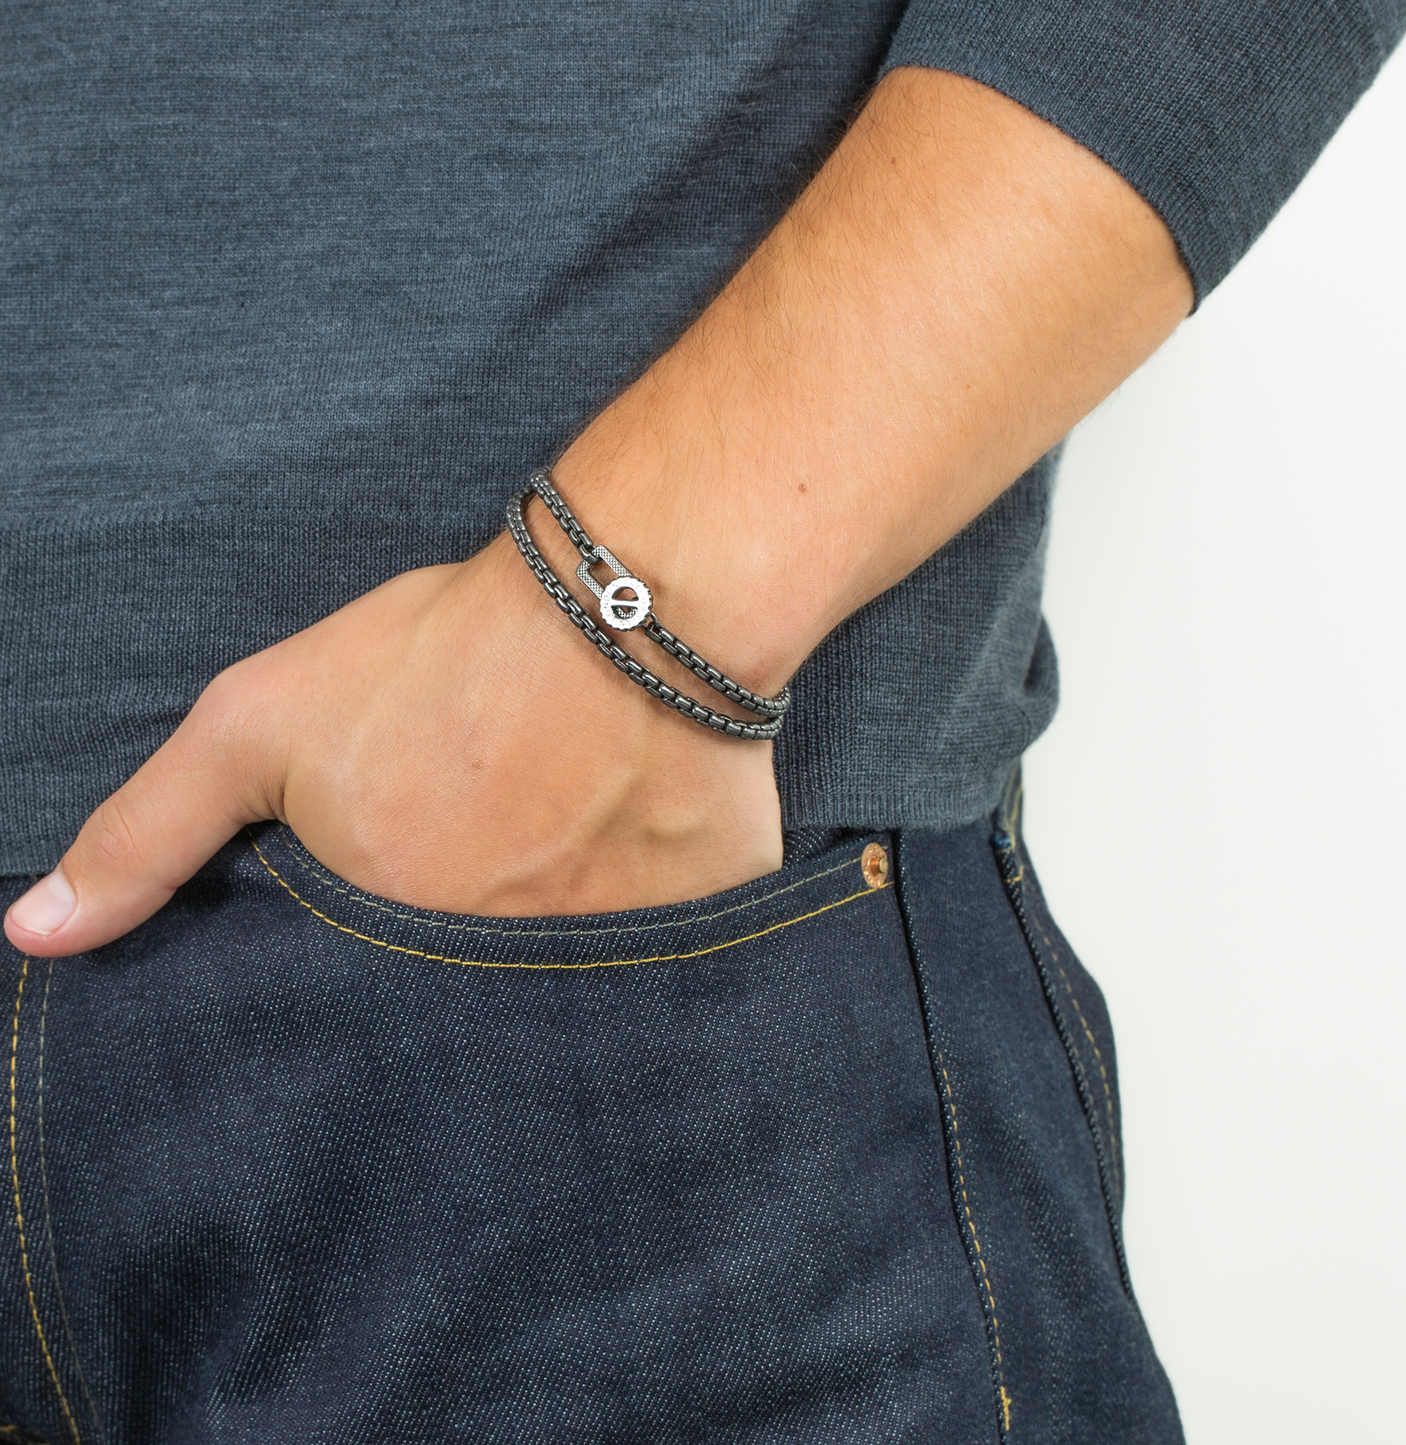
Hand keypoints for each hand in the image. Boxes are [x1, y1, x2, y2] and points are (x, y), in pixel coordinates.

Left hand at [3, 520, 785, 957]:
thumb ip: (147, 834)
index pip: (357, 1021)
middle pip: (466, 1019)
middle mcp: (501, 983)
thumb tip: (32, 937)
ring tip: (561, 876)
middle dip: (462, 972)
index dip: (371, 967)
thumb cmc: (446, 658)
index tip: (394, 917)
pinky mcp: (700, 933)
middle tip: (487, 879)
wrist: (633, 610)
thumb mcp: (261, 722)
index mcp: (392, 946)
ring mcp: (611, 966)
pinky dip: (657, 938)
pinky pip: (672, 964)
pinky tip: (649, 874)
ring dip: (557, 958)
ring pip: (569, 1002)